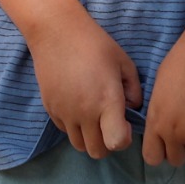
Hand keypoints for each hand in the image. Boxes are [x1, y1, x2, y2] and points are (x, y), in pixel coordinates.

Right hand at [27, 9, 142, 159]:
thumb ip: (134, 90)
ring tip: (93, 116)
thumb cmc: (95, 43)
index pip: (116, 143)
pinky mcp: (50, 109)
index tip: (124, 123)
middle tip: (109, 122)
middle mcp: (85, 113)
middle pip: (97, 151)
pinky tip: (77, 106)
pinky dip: (73, 126)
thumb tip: (132, 108)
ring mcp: (65, 113)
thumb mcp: (124, 62)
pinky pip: (64, 130)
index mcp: (107, 101)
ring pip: (79, 145)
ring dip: (89, 137)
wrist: (56, 31)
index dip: (124, 139)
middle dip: (107, 142)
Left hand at [143, 28, 184, 165]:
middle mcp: (173, 132)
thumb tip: (163, 125)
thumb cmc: (183, 60)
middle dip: (182, 148)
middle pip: (176, 160)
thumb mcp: (159, 87)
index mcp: (156, 120)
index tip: (168, 143)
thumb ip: (159, 111)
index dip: (161, 151)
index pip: (152, 157)